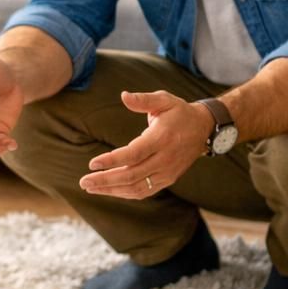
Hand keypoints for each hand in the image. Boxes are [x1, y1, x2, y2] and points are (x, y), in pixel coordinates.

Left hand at [79, 90, 211, 198]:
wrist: (204, 128)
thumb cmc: (179, 112)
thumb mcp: (164, 100)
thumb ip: (143, 100)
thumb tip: (124, 95)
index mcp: (162, 139)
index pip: (134, 154)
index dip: (113, 161)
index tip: (92, 164)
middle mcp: (165, 159)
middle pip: (132, 175)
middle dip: (105, 180)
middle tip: (83, 182)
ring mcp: (167, 172)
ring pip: (137, 187)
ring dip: (112, 190)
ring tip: (90, 188)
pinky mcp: (168, 179)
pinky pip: (144, 191)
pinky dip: (125, 193)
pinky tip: (108, 190)